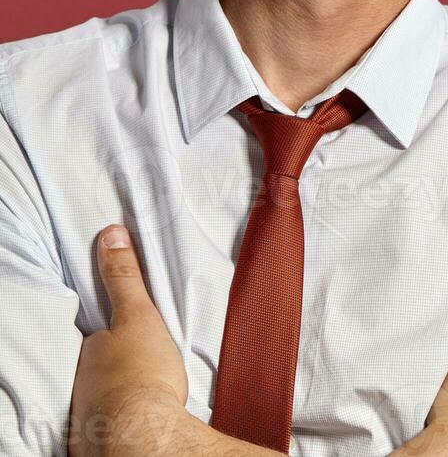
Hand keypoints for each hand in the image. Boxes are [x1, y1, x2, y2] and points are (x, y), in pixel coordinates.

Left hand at [68, 224, 188, 456]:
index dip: (108, 340)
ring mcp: (89, 419)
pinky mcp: (101, 445)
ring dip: (118, 398)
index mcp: (90, 355)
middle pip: (96, 373)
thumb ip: (124, 276)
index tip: (124, 343)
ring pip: (102, 402)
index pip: (95, 342)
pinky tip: (139, 423)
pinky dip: (122, 424)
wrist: (145, 438)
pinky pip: (109, 429)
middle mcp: (81, 388)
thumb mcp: (138, 314)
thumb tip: (111, 233)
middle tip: (139, 369)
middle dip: (113, 370)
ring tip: (143, 397)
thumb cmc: (142, 375)